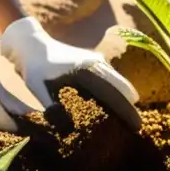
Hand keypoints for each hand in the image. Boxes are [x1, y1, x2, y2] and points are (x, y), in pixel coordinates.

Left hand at [0, 17, 140, 128]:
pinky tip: (115, 103)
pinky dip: (116, 91)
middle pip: (122, 88)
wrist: (32, 43)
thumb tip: (63, 127)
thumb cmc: (33, 66)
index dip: (126, 111)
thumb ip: (48, 105)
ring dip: (124, 98)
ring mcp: (97, 60)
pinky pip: (111, 78)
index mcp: (85, 70)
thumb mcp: (36, 86)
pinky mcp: (94, 61)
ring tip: (129, 118)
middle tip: (138, 126)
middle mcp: (96, 63)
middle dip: (130, 107)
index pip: (113, 93)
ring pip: (118, 82)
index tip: (137, 126)